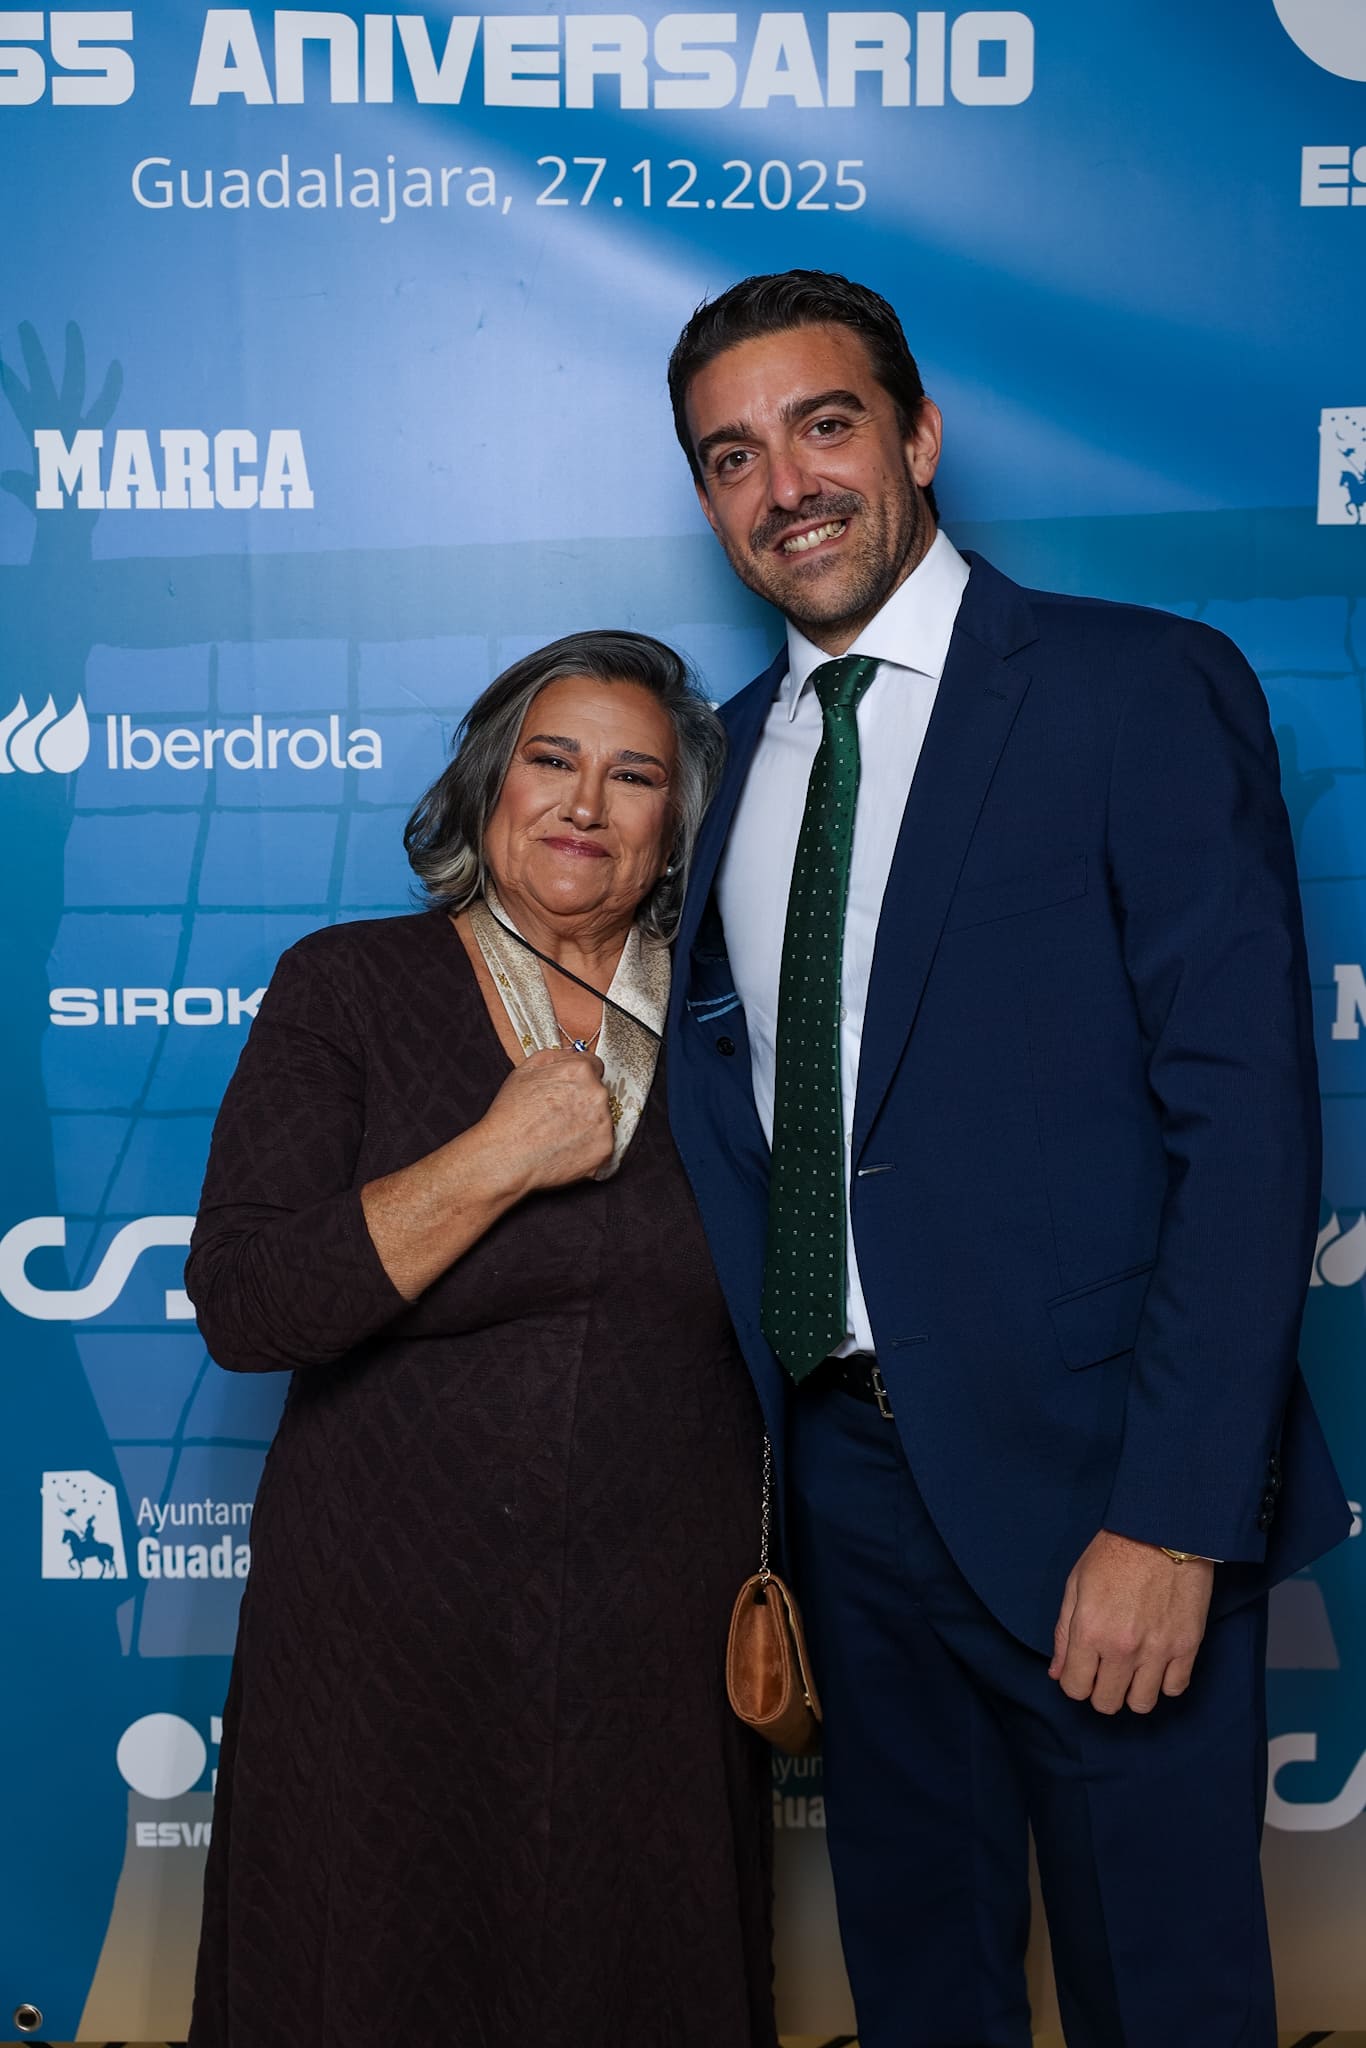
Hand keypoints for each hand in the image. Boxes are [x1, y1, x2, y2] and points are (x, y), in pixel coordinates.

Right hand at [480, 1047, 614, 1191]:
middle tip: (558, 1116)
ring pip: (601, 1120)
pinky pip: (602, 1144)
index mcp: (580, 1071)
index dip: (578, 1078)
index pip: (594, 1066)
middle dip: (583, 1102)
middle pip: (598, 1093)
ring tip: (559, 1135)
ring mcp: (604, 1123)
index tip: (570, 1090)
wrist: (505, 1158)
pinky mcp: (605, 1150)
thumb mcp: (523, 1072)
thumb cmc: (510, 1117)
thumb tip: (571, 1054)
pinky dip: (588, 1148)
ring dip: (587, 1125)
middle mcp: (597, 1094)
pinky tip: (566, 1149)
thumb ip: (554, 1057)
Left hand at [1048, 1530, 1213, 1714]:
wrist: (1163, 1530)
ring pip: (1141, 1704)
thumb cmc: (1114, 1552)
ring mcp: (1157, 1650)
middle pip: (1106, 1703)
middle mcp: (1122, 1648)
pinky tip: (1156, 1664)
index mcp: (1089, 1631)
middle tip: (1104, 1672)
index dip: (1073, 1683)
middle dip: (1099, 1692)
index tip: (1080, 1671)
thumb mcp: (1076, 1584)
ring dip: (1132, 1692)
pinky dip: (1164, 1682)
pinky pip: (1175, 1688)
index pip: (1074, 1688)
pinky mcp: (1187, 1646)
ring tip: (1131, 1670)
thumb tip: (1057, 1672)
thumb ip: (1064, 1633)